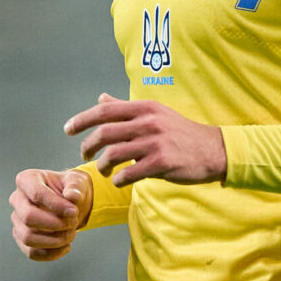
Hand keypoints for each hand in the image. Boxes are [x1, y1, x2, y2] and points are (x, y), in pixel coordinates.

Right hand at [9, 167, 92, 261]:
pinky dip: (51, 253)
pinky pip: (31, 252)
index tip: (74, 212)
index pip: (36, 194)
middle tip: (73, 223)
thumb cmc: (70, 189)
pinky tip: (66, 247)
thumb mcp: (77, 182)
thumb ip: (75, 187)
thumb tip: (72, 197)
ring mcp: (17, 220)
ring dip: (54, 241)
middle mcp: (17, 199)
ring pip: (28, 237)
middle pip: (28, 217)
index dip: (56, 205)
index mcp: (27, 179)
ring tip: (71, 235)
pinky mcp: (21, 237)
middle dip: (54, 224)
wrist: (70, 204)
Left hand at [64, 93, 225, 186]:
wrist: (213, 150)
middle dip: (87, 145)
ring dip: (102, 165)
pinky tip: (119, 181)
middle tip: (83, 154)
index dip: (82, 119)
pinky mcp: (162, 163)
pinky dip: (119, 179)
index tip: (68, 129)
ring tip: (103, 171)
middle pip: (105, 132)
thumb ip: (125, 108)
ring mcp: (155, 142)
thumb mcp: (154, 113)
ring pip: (114, 154)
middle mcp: (148, 122)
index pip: (105, 111)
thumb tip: (101, 98)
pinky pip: (130, 173)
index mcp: (144, 108)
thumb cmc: (180, 132)